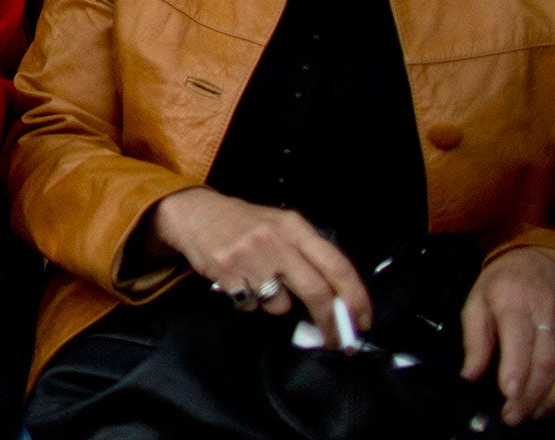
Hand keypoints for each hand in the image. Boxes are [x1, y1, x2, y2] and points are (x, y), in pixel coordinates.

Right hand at [147, 187, 372, 343]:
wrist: (193, 213)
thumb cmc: (243, 223)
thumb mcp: (280, 225)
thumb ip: (306, 253)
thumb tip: (338, 298)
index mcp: (294, 227)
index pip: (337, 265)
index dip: (355, 297)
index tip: (362, 321)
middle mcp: (275, 241)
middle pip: (317, 292)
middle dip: (332, 323)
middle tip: (338, 341)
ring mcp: (250, 258)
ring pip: (281, 305)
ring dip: (277, 305)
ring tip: (261, 284)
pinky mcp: (228, 275)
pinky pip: (252, 306)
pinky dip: (250, 302)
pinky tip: (241, 282)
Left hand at [461, 247, 554, 424]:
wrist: (541, 261)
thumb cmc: (502, 284)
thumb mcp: (476, 301)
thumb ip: (474, 339)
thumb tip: (469, 375)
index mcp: (514, 301)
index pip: (519, 337)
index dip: (516, 369)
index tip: (509, 395)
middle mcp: (547, 314)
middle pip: (546, 359)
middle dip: (531, 393)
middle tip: (514, 415)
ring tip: (535, 414)